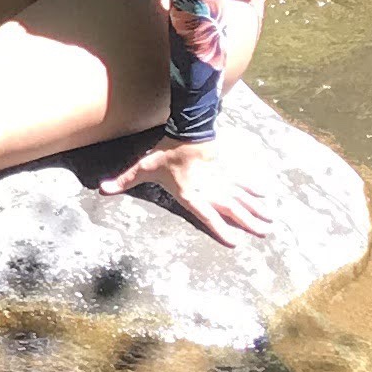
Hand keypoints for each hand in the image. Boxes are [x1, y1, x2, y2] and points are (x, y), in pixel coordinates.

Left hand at [104, 133, 270, 245]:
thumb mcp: (144, 168)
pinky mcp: (228, 166)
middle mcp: (211, 190)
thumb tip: (101, 189)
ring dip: (256, 209)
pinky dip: (254, 187)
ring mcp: (222, 179)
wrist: (188, 128)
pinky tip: (266, 194)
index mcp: (191, 195)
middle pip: (233, 210)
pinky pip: (244, 179)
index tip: (234, 243)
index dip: (220, 230)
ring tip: (270, 221)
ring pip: (242, 198)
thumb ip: (125, 180)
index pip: (206, 217)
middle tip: (265, 234)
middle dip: (249, 222)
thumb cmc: (165, 152)